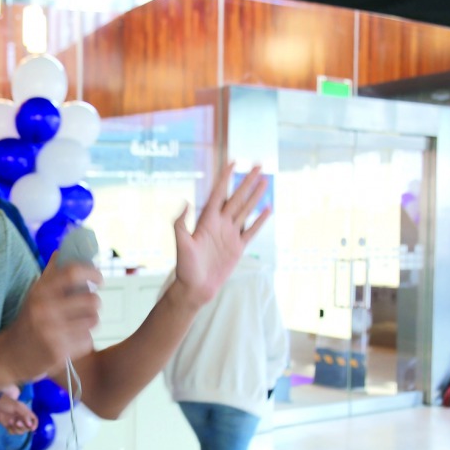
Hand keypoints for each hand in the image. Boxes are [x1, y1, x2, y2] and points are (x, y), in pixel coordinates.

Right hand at [0, 260, 101, 383]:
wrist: (8, 355)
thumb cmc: (28, 321)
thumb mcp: (34, 295)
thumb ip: (50, 274)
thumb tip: (62, 250)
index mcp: (40, 291)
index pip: (73, 272)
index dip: (92, 272)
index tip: (99, 279)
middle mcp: (44, 310)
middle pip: (91, 299)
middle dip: (95, 303)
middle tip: (88, 307)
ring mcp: (51, 332)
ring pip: (93, 321)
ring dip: (90, 323)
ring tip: (78, 324)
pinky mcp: (58, 352)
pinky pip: (87, 341)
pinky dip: (83, 341)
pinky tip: (70, 341)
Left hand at [0, 386, 38, 433]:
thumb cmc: (7, 402)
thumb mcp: (17, 407)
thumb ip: (25, 415)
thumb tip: (30, 425)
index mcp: (26, 413)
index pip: (34, 420)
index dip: (35, 424)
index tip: (31, 428)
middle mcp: (22, 418)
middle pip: (26, 428)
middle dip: (22, 427)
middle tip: (17, 422)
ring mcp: (15, 422)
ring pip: (19, 431)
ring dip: (15, 428)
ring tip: (10, 421)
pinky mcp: (8, 425)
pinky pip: (11, 431)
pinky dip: (9, 429)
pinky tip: (7, 423)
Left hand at [173, 162, 269, 304]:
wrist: (196, 287)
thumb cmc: (185, 267)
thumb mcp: (181, 244)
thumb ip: (181, 223)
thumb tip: (186, 202)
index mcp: (206, 220)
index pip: (218, 193)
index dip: (225, 178)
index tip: (233, 162)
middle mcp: (220, 224)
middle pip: (236, 197)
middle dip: (246, 181)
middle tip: (257, 165)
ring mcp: (230, 234)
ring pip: (246, 210)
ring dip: (255, 195)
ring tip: (265, 180)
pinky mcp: (238, 247)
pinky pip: (251, 230)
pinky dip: (260, 220)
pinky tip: (268, 208)